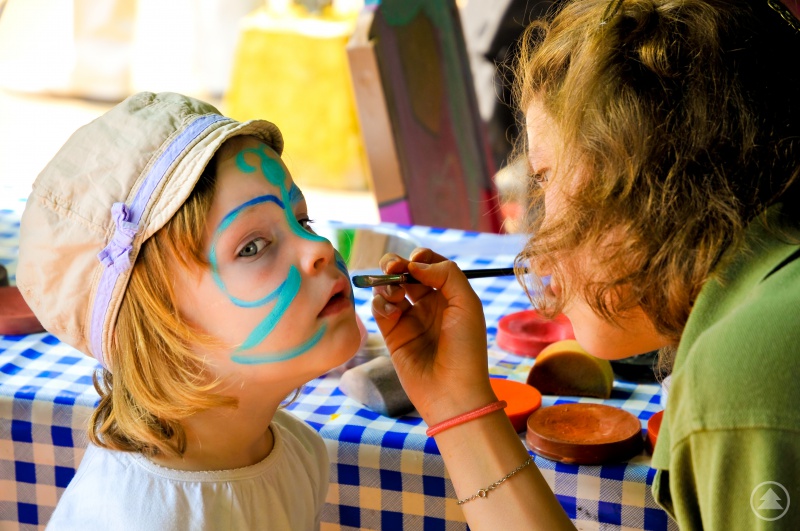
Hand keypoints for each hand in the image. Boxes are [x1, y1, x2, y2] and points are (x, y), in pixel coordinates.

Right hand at [371, 248, 496, 424]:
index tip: (415, 259)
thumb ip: (446, 274)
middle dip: (396, 264)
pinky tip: (391, 311)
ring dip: (387, 283)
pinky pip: (380, 309)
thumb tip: (415, 264)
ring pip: (389, 288)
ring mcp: (409, 319)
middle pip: (405, 273)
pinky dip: (380, 303)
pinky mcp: (392, 335)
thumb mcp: (467, 304)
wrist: (452, 391)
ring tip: (395, 293)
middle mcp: (428, 305)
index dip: (420, 257)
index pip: (430, 265)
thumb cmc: (466, 348)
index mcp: (449, 295)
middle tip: (392, 266)